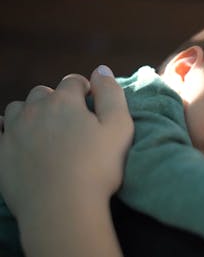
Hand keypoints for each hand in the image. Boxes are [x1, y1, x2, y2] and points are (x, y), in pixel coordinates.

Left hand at [0, 65, 131, 256]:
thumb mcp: (119, 127)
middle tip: (72, 121)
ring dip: (31, 113)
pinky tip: (20, 140)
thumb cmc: (97, 167)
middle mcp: (34, 110)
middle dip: (57, 100)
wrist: (61, 208)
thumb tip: (102, 69)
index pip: (73, 82)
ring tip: (46, 130)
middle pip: (43, 93)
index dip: (85, 90)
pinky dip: (8, 131)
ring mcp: (13, 132)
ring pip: (18, 109)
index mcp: (64, 102)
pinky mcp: (0, 154)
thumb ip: (111, 94)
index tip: (93, 104)